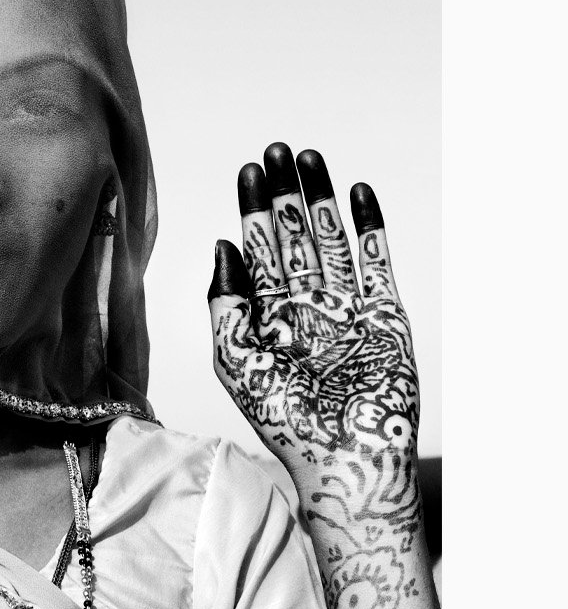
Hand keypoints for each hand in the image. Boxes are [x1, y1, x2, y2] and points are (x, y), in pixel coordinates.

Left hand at [206, 143, 422, 559]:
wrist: (346, 458)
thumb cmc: (286, 422)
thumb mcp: (236, 362)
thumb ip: (226, 304)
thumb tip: (223, 247)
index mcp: (267, 318)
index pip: (258, 251)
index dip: (254, 210)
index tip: (250, 170)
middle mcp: (305, 308)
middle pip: (293, 237)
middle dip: (284, 194)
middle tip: (277, 150)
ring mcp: (346, 309)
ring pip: (332, 240)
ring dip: (321, 199)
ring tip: (310, 158)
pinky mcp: (385, 315)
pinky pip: (377, 262)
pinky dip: (370, 227)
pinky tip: (357, 193)